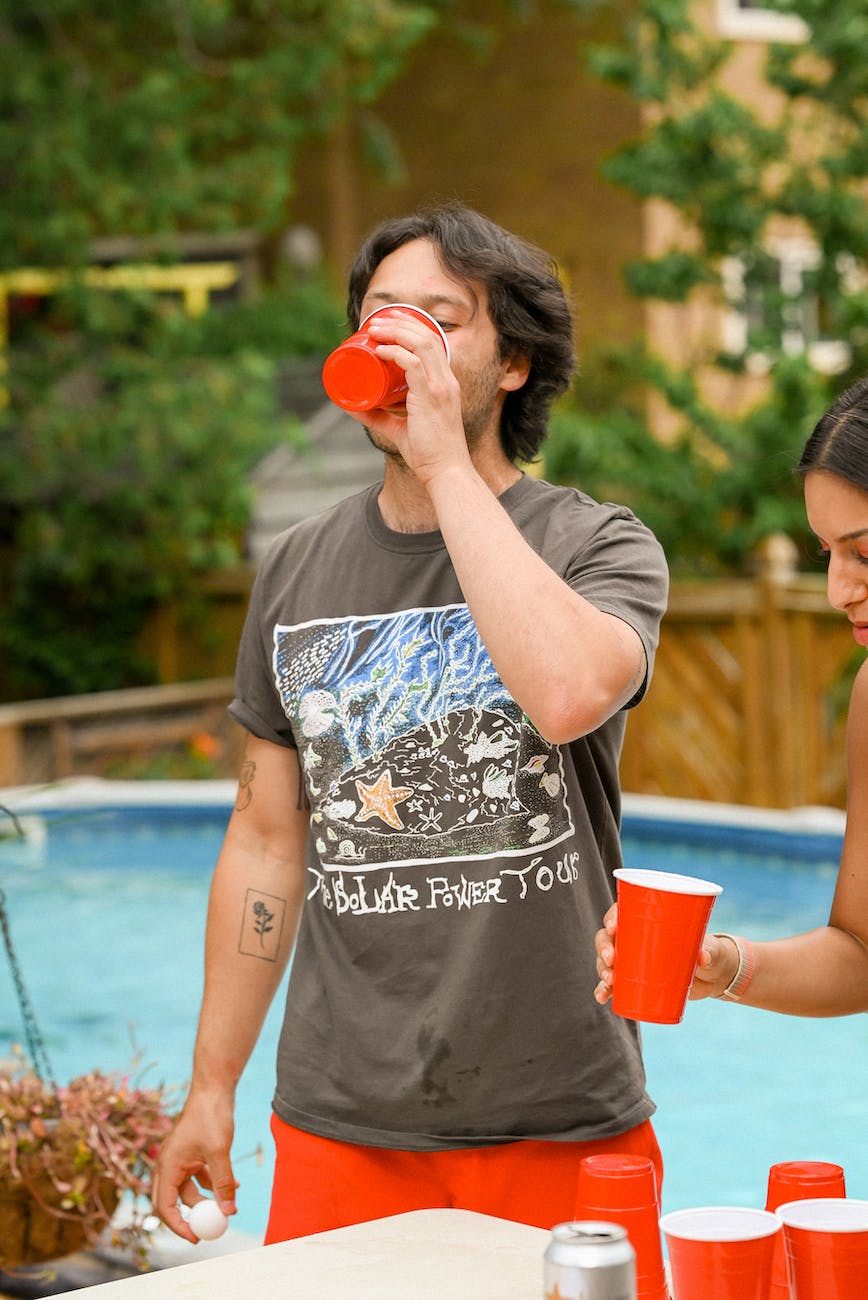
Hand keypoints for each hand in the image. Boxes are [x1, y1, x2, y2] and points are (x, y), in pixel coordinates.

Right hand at [151, 1089, 238, 1241]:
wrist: (214, 1088)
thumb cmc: (211, 1116)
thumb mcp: (219, 1152)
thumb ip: (223, 1182)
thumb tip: (228, 1211)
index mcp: (166, 1165)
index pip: (164, 1206)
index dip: (178, 1225)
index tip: (196, 1238)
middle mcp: (168, 1164)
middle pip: (171, 1201)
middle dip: (188, 1218)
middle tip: (205, 1233)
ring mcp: (179, 1158)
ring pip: (188, 1189)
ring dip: (207, 1198)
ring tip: (230, 1203)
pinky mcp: (191, 1153)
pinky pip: (198, 1176)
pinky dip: (212, 1182)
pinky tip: (235, 1184)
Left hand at [361, 312, 468, 480]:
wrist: (446, 471)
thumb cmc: (427, 453)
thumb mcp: (398, 429)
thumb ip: (377, 417)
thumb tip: (350, 407)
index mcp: (444, 383)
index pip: (432, 343)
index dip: (410, 328)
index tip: (386, 325)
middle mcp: (446, 380)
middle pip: (427, 335)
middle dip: (401, 322)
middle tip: (376, 321)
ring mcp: (441, 386)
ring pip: (422, 343)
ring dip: (396, 330)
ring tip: (375, 329)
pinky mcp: (432, 396)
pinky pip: (413, 363)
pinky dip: (396, 352)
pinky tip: (380, 350)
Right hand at [593, 904, 726, 1004]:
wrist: (711, 976)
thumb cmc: (708, 951)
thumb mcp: (710, 948)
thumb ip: (708, 949)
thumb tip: (703, 957)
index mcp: (647, 921)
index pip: (621, 912)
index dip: (612, 916)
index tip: (613, 925)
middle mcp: (633, 938)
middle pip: (607, 937)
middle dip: (604, 947)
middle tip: (612, 959)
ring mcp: (632, 961)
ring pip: (607, 961)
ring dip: (602, 969)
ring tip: (609, 981)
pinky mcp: (634, 981)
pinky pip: (613, 985)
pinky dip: (604, 990)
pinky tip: (602, 997)